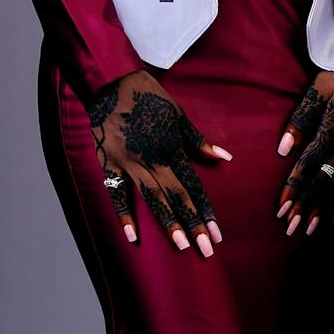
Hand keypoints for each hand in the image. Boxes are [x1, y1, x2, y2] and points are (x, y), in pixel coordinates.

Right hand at [88, 70, 231, 256]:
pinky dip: (124, 215)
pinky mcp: (109, 163)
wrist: (110, 83)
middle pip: (177, 197)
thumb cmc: (149, 97)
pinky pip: (117, 193)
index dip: (205, 211)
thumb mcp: (178, 115)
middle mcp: (153, 158)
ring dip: (168, 224)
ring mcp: (129, 162)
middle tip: (206, 250)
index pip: (193, 186)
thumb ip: (199, 141)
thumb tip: (224, 158)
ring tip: (182, 246)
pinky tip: (133, 237)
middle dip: (193, 225)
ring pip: (152, 198)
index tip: (216, 233)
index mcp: (172, 147)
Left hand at [276, 59, 333, 236]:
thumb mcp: (317, 91)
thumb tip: (282, 149)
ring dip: (323, 208)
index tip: (280, 206)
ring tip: (308, 229)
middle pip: (325, 179)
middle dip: (306, 204)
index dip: (295, 184)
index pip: (310, 162)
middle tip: (290, 226)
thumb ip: (300, 119)